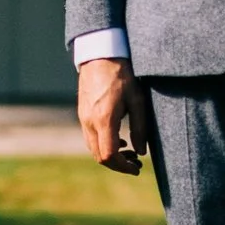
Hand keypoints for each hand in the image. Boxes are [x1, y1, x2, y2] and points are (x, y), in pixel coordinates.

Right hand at [78, 57, 152, 173]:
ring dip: (111, 156)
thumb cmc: (122, 75)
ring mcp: (83, 119)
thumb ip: (140, 128)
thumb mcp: (138, 100)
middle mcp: (89, 122)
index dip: (123, 167)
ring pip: (93, 149)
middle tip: (137, 164)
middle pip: (99, 156)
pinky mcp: (82, 114)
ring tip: (130, 152)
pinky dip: (104, 145)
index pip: (109, 155)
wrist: (100, 56)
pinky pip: (90, 138)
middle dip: (118, 165)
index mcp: (104, 119)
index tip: (137, 169)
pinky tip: (119, 139)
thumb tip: (142, 152)